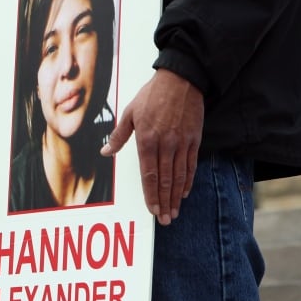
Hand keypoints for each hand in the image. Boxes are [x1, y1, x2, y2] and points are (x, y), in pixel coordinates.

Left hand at [101, 68, 203, 225]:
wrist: (180, 80)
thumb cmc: (151, 95)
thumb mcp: (129, 112)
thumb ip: (118, 136)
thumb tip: (105, 152)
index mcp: (147, 139)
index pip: (149, 174)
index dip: (151, 194)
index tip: (152, 209)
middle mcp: (165, 144)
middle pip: (165, 180)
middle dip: (164, 202)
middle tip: (165, 220)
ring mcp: (182, 143)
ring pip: (179, 176)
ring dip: (176, 197)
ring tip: (174, 212)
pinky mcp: (194, 140)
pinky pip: (191, 165)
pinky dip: (188, 181)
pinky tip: (184, 192)